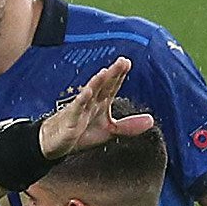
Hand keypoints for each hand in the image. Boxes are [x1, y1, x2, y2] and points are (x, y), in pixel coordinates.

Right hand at [37, 58, 156, 160]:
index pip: (112, 86)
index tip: (127, 62)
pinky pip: (76, 108)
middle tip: (122, 61)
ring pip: (89, 92)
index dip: (119, 75)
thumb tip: (152, 121)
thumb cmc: (81, 133)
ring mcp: (79, 109)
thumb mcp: (109, 131)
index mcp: (100, 103)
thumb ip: (129, 126)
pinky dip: (81, 100)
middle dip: (112, 73)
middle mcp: (91, 102)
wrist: (55, 144)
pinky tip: (87, 92)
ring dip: (97, 82)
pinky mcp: (70, 120)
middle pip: (103, 85)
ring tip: (105, 72)